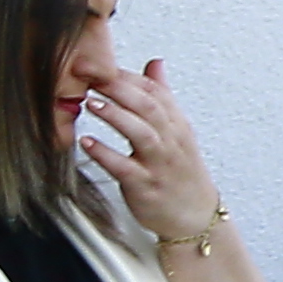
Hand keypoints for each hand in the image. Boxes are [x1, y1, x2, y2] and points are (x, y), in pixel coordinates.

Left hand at [83, 55, 231, 247]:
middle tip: (92, 78)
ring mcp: (159, 164)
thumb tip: (155, 64)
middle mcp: (170, 141)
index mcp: (177, 125)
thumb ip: (163, 96)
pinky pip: (124, 167)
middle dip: (120, 89)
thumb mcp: (178, 130)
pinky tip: (87, 143)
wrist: (195, 216)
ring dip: (115, 115)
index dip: (129, 76)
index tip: (103, 66)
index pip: (156, 92)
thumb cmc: (181, 172)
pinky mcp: (145, 186)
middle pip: (149, 107)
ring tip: (91, 102)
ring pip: (140, 133)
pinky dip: (104, 154)